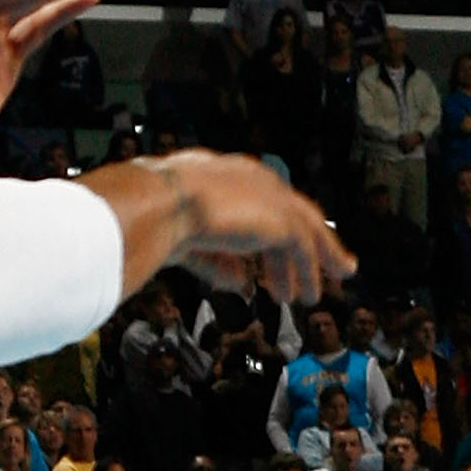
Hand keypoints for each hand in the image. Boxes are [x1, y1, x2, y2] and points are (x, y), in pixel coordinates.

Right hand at [157, 153, 353, 301]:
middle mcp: (252, 179)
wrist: (162, 203)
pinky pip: (305, 249)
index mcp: (225, 176)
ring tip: (311, 294)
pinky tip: (310, 293)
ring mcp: (271, 196)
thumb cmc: (158, 217)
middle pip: (287, 213)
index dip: (264, 230)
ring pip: (304, 229)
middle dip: (298, 243)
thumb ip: (218, 263)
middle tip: (303, 272)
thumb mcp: (190, 242)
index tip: (269, 253)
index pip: (255, 202)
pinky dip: (310, 272)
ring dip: (312, 263)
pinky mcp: (283, 218)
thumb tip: (241, 284)